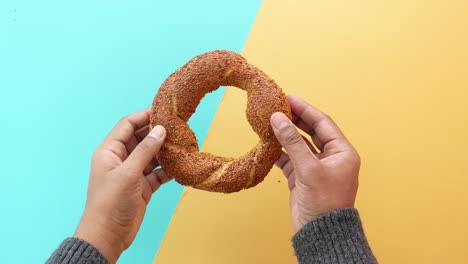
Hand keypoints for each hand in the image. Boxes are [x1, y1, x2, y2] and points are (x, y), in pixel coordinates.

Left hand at [74, 109, 170, 262]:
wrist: (108, 235)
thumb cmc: (110, 203)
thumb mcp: (128, 173)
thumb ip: (145, 150)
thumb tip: (160, 130)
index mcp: (109, 151)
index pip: (127, 125)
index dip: (144, 116)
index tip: (163, 111)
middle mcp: (120, 159)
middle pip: (141, 138)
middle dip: (157, 133)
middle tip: (177, 127)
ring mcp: (132, 173)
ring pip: (151, 155)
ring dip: (165, 151)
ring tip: (182, 144)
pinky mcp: (142, 187)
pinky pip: (157, 173)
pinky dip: (167, 170)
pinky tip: (179, 166)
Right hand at [270, 95, 359, 231]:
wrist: (320, 233)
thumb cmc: (325, 203)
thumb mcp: (309, 169)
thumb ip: (292, 142)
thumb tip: (278, 118)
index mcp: (342, 152)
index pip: (322, 123)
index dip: (305, 109)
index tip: (289, 98)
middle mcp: (331, 158)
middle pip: (310, 131)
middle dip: (294, 119)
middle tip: (278, 106)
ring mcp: (316, 168)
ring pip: (298, 145)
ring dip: (285, 135)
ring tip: (270, 122)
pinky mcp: (302, 178)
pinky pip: (290, 159)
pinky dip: (279, 152)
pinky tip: (268, 144)